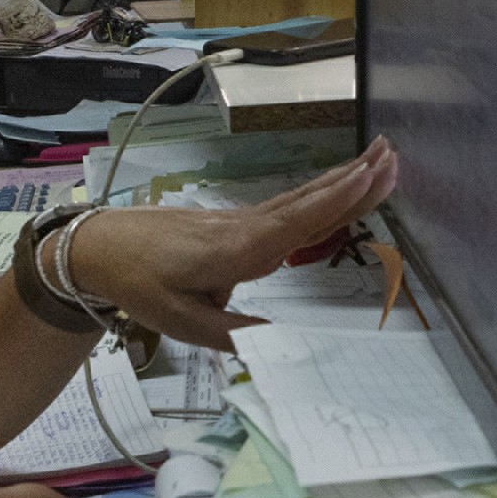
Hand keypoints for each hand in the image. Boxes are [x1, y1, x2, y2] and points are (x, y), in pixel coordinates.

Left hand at [62, 138, 399, 347]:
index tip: (374, 174)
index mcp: (240, 251)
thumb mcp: (182, 323)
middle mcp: (248, 228)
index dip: (339, 200)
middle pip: (311, 200)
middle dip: (355, 178)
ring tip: (379, 156)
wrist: (102, 247)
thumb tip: (284, 343)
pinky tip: (336, 186)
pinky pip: (290, 203)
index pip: (299, 222)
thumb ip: (235, 333)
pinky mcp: (238, 221)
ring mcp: (244, 220)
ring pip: (302, 197)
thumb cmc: (141, 285)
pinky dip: (321, 191)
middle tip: (394, 154)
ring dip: (343, 177)